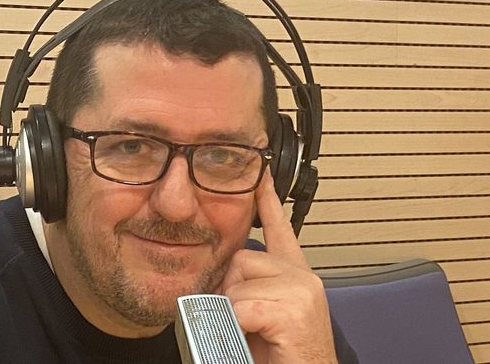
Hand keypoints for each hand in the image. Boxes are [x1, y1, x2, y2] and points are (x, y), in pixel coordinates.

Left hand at [216, 171, 336, 363]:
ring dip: (231, 312)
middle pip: (241, 259)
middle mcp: (302, 277)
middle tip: (241, 320)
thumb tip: (219, 283)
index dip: (268, 201)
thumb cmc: (281, 354)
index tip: (262, 176)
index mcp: (294, 276)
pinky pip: (241, 306)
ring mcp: (302, 290)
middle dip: (229, 290)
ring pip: (238, 284)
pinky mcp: (295, 309)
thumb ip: (246, 290)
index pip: (280, 229)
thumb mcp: (259, 315)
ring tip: (250, 333)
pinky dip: (236, 326)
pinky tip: (253, 337)